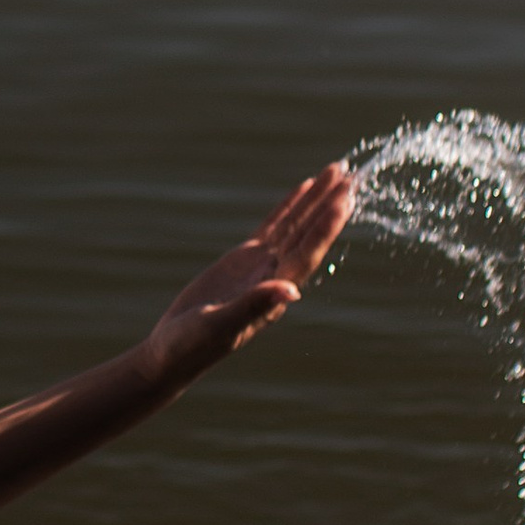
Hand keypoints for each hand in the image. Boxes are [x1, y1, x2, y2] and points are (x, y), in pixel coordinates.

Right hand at [143, 163, 355, 392]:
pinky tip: (304, 189)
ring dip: (316, 200)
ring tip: (336, 171)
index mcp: (274, 292)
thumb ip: (254, 306)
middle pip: (308, 234)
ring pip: (295, 226)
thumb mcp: (221, 325)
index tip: (345, 199)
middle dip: (330, 204)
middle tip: (350, 173)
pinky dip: (289, 207)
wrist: (174, 353)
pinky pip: (273, 227)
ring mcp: (262, 266)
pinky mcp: (244, 260)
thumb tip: (292, 292)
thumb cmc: (193, 346)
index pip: (307, 253)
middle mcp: (276, 277)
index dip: (326, 226)